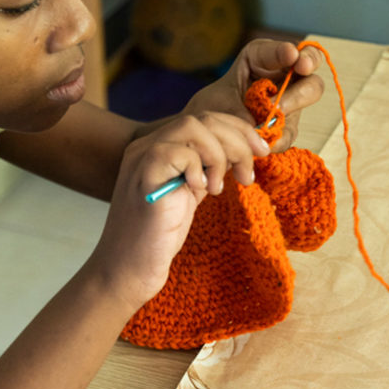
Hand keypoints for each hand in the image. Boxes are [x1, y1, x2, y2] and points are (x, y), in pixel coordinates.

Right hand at [89, 112, 269, 311]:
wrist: (127, 269)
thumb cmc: (157, 237)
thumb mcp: (188, 194)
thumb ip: (205, 169)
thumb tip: (241, 151)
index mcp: (159, 148)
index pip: (204, 119)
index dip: (238, 130)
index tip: (260, 152)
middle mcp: (147, 146)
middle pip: (203, 118)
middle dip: (238, 140)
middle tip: (248, 174)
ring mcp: (143, 158)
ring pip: (192, 127)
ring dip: (220, 155)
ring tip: (220, 188)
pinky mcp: (144, 176)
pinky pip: (180, 152)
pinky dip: (200, 169)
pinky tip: (202, 193)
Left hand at [185, 40, 323, 150]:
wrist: (210, 132)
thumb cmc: (214, 108)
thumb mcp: (219, 101)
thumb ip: (240, 110)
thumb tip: (260, 128)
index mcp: (261, 58)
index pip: (278, 50)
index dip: (285, 50)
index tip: (290, 54)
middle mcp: (281, 76)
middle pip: (307, 61)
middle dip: (307, 63)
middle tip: (302, 67)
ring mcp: (289, 100)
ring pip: (310, 92)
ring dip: (294, 100)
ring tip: (272, 110)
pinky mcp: (287, 127)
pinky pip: (291, 130)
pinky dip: (280, 135)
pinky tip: (266, 140)